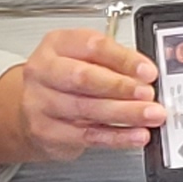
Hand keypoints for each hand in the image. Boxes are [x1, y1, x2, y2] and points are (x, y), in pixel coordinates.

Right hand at [0, 29, 158, 169]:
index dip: (123, 59)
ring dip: (125, 113)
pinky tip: (135, 135)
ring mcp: (40, 102)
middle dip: (121, 87)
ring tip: (149, 115)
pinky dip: (116, 136)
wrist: (32, 110)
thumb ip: (116, 62)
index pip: (92, 46)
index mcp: (56, 44)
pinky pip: (87, 136)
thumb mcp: (87, 59)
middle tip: (148, 94)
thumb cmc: (64, 80)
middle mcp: (43, 71)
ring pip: (87, 109)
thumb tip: (145, 73)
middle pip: (84, 77)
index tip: (147, 71)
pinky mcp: (46, 131)